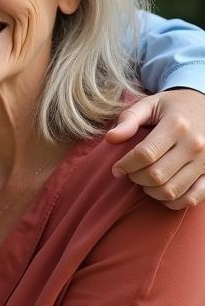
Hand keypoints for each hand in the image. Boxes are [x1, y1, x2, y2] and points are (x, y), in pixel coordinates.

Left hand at [107, 89, 204, 208]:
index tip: (117, 168)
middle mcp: (194, 145)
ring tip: (144, 181)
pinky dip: (173, 202)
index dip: (126, 165)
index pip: (145, 154)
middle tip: (130, 173)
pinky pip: (193, 198)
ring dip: (151, 191)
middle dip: (136, 178)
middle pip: (157, 175)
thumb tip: (110, 138)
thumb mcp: (150, 104)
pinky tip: (162, 192)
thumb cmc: (174, 106)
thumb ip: (129, 119)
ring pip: (172, 190)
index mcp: (176, 125)